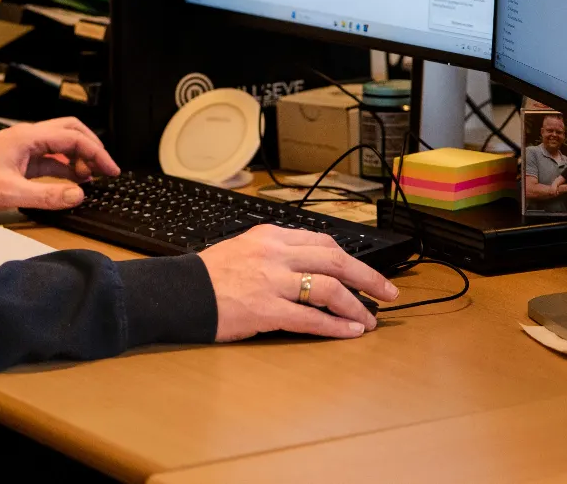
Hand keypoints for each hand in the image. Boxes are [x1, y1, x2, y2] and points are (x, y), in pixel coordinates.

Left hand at [0, 117, 117, 211]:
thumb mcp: (10, 192)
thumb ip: (46, 196)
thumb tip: (77, 194)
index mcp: (28, 137)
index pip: (73, 137)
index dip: (97, 152)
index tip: (111, 169)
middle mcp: (29, 137)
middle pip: (71, 132)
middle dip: (92, 148)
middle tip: (106, 168)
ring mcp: (25, 148)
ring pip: (62, 145)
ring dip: (79, 158)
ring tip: (92, 178)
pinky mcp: (21, 160)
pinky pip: (51, 159)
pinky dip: (66, 168)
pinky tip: (73, 181)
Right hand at [198, 225, 399, 341]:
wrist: (179, 292)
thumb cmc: (209, 275)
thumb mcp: (244, 247)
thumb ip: (277, 252)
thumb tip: (310, 266)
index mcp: (271, 235)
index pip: (324, 241)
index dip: (351, 259)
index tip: (366, 271)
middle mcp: (276, 253)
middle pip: (336, 260)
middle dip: (368, 277)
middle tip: (388, 291)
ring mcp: (272, 281)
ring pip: (329, 288)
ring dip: (356, 305)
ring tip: (369, 319)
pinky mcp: (266, 310)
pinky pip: (311, 318)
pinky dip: (335, 326)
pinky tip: (349, 332)